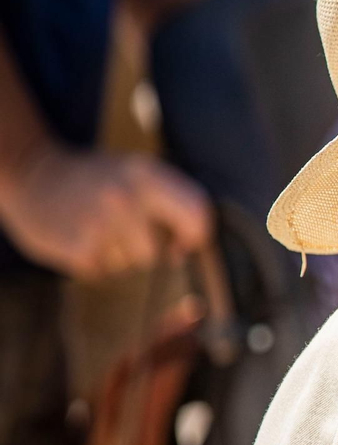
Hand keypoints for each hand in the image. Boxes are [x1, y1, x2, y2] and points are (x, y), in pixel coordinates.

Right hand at [0, 146, 212, 278]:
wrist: (34, 172)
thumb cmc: (98, 179)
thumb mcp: (138, 172)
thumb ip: (172, 200)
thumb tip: (195, 247)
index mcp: (148, 175)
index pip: (197, 212)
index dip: (196, 235)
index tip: (182, 243)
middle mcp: (126, 198)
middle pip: (158, 252)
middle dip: (144, 250)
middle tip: (122, 230)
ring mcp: (100, 224)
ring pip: (131, 265)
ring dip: (118, 256)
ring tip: (98, 230)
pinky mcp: (78, 248)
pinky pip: (102, 272)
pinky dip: (93, 262)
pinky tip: (80, 238)